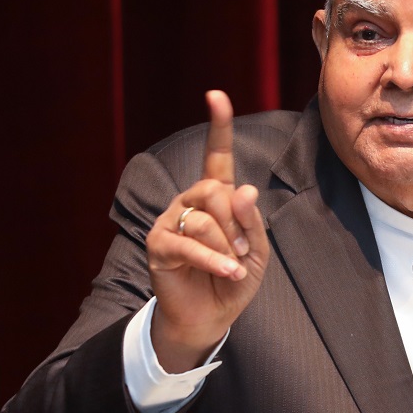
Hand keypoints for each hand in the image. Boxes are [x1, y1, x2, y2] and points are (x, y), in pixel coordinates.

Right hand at [146, 90, 270, 371]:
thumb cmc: (232, 280)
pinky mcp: (158, 244)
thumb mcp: (255, 250)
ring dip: (226, 244)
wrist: (208, 316)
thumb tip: (244, 189)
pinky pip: (187, 242)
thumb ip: (251, 220)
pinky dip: (213, 259)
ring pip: (203, 217)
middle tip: (242, 250)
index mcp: (214, 197)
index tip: (216, 96)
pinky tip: (228, 272)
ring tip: (233, 267)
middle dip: (236, 222)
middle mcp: (189, 201)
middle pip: (214, 190)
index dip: (218, 127)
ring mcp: (170, 220)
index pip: (216, 156)